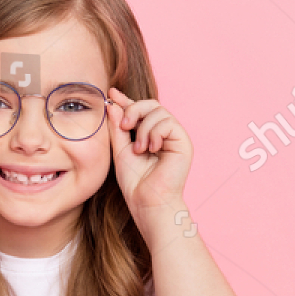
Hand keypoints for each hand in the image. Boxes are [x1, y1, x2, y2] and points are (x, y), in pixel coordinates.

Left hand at [106, 87, 193, 235]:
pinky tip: (150, 149)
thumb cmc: (135, 182)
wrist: (147, 202)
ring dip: (143, 127)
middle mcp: (164, 134)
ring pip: (159, 111)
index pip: (140, 110)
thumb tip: (113, 104)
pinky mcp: (183, 142)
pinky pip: (168, 122)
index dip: (126, 100)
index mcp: (150, 135)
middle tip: (124, 127)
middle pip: (151, 104)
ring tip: (139, 148)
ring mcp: (175, 137)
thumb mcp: (120, 150)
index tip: (111, 94)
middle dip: (134, 110)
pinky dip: (154, 133)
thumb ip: (118, 127)